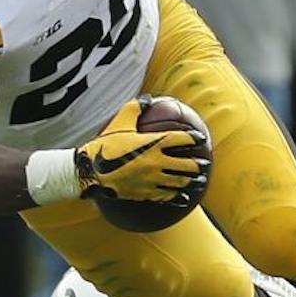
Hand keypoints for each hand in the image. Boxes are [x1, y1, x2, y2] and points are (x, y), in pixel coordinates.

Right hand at [74, 98, 209, 205]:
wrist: (90, 171)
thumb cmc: (104, 145)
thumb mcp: (119, 123)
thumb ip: (135, 108)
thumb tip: (147, 98)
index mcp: (153, 143)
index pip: (181, 139)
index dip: (193, 138)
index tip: (200, 138)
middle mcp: (157, 163)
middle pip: (187, 165)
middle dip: (199, 164)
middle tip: (205, 163)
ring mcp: (152, 181)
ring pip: (180, 183)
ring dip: (192, 181)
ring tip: (199, 180)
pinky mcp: (146, 194)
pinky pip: (167, 197)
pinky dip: (178, 197)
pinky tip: (184, 198)